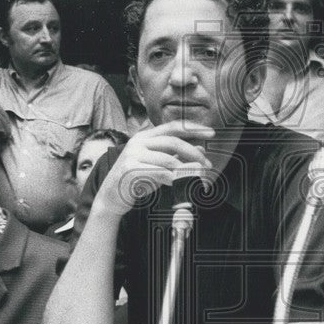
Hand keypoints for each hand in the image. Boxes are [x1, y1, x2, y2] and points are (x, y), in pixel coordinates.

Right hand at [92, 120, 214, 216]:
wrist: (111, 197)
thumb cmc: (137, 180)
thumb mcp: (159, 166)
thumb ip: (177, 156)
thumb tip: (200, 149)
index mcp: (145, 136)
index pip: (173, 127)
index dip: (193, 128)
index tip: (212, 133)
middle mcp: (138, 142)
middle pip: (173, 142)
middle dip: (193, 153)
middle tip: (207, 164)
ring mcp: (132, 154)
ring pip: (167, 159)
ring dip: (185, 169)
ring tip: (195, 177)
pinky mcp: (130, 169)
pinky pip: (158, 173)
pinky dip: (171, 179)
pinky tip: (176, 184)